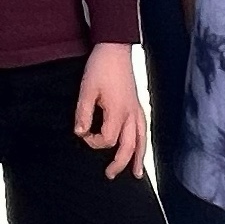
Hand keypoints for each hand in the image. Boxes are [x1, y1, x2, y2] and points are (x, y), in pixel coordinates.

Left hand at [73, 41, 145, 176]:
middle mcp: (132, 113)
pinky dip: (144, 141)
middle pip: (129, 146)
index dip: (94, 142)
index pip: (108, 139)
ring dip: (139, 157)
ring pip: (142, 139)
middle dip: (120, 162)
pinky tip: (141, 146)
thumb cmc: (100, 67)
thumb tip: (80, 133)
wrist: (115, 48)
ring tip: (137, 173)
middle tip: (110, 175)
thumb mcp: (86, 89)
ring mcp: (137, 109)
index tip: (84, 134)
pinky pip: (144, 129)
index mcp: (118, 111)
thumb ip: (83, 113)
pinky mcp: (138, 104)